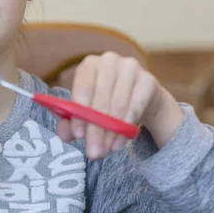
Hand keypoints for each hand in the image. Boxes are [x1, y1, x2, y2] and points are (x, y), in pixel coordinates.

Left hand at [56, 52, 183, 158]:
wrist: (140, 97)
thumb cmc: (106, 101)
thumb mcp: (87, 109)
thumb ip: (71, 121)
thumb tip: (65, 134)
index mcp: (89, 64)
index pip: (83, 86)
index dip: (80, 111)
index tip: (78, 135)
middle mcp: (109, 61)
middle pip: (100, 98)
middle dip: (95, 129)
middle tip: (93, 152)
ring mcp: (131, 68)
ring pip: (118, 105)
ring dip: (111, 133)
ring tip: (105, 150)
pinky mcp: (148, 80)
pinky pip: (136, 108)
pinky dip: (126, 129)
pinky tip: (118, 143)